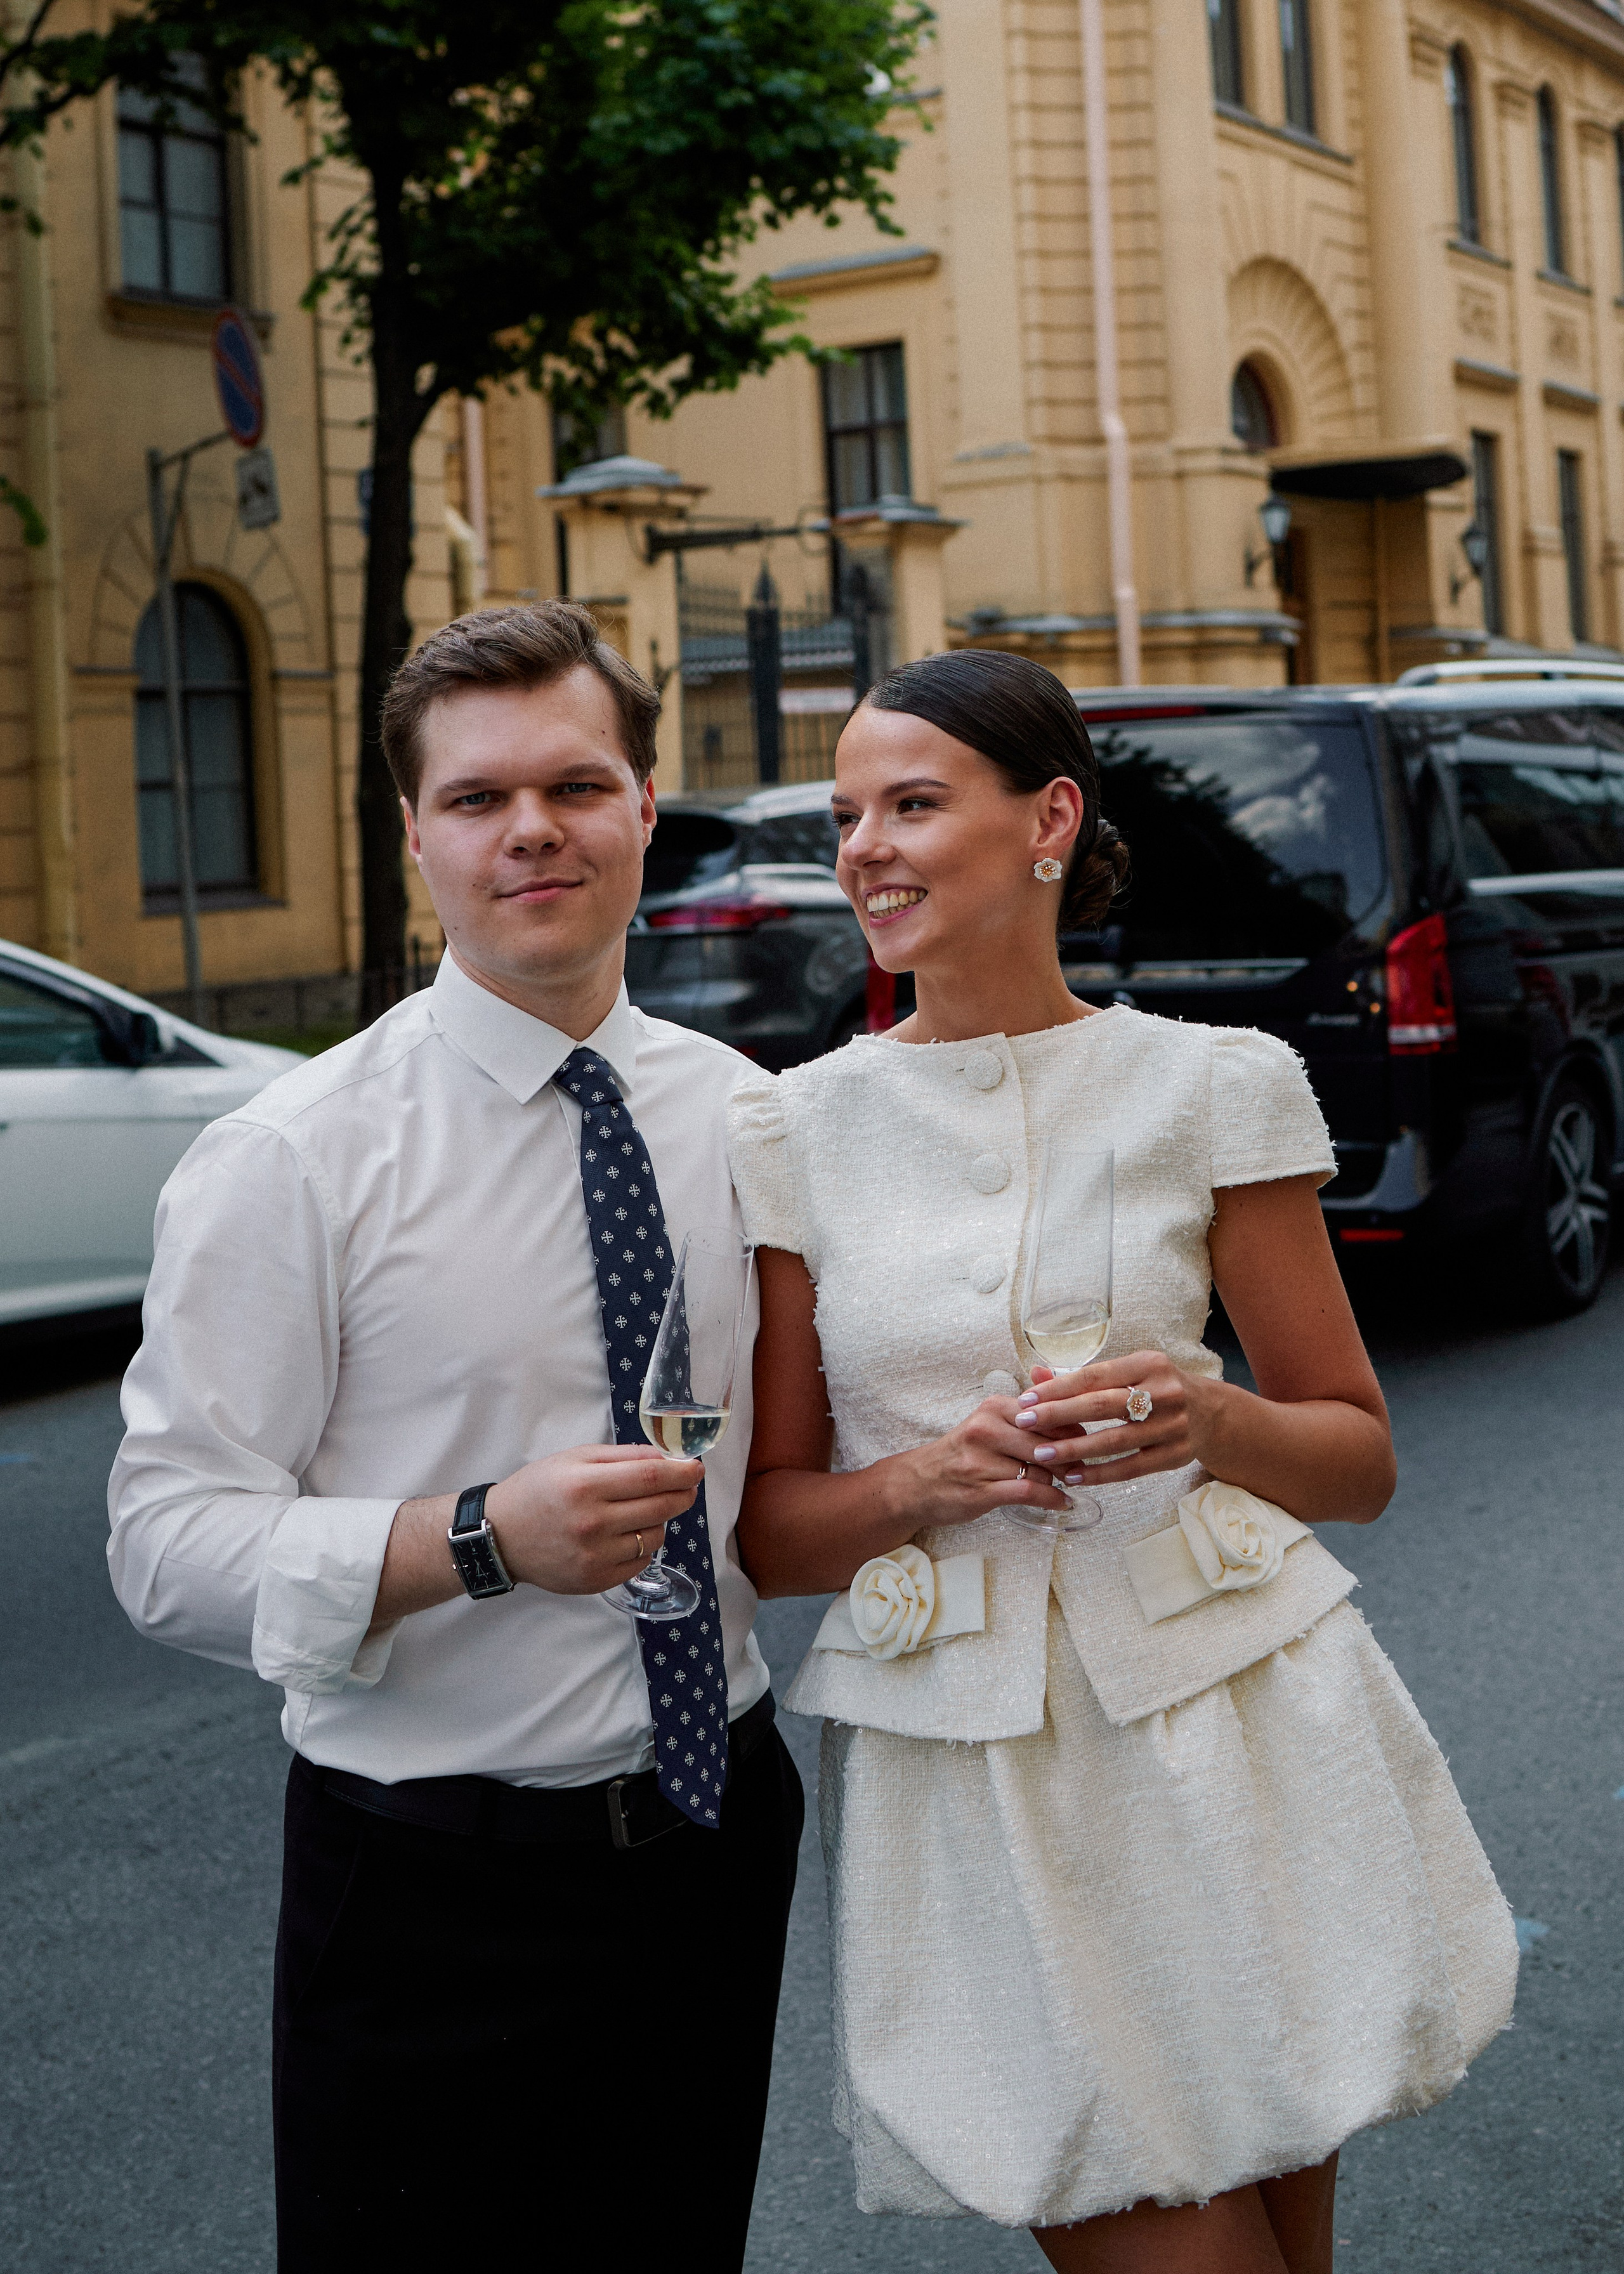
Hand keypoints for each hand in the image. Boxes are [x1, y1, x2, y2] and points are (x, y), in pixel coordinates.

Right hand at [483, 1443, 702, 1594]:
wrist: (501, 1536)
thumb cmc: (538, 1490)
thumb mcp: (574, 1459)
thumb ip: (621, 1456)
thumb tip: (665, 1458)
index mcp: (585, 1486)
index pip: (651, 1477)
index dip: (681, 1472)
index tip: (696, 1467)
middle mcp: (592, 1523)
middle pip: (660, 1507)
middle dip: (683, 1494)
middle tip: (688, 1486)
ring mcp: (595, 1556)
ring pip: (655, 1535)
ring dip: (660, 1520)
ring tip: (642, 1510)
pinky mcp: (596, 1580)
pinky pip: (641, 1561)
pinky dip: (644, 1545)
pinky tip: (628, 1533)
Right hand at [891, 1398, 1073, 1527]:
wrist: (918, 1484)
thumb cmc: (961, 1454)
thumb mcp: (989, 1422)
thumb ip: (1026, 1409)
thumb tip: (1058, 1383)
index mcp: (993, 1408)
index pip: (1048, 1414)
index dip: (1072, 1430)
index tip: (1082, 1442)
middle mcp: (986, 1430)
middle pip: (1048, 1442)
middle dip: (1069, 1458)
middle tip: (1077, 1467)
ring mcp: (982, 1461)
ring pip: (1041, 1469)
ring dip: (1057, 1481)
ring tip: (1062, 1485)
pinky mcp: (981, 1490)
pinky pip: (1030, 1493)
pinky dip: (1051, 1500)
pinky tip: (1061, 1503)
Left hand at [1011, 1350, 1215, 1485]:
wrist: (1211, 1413)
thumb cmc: (1157, 1389)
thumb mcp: (1128, 1373)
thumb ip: (1082, 1376)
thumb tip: (1036, 1374)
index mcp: (1148, 1364)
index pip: (1093, 1376)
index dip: (1056, 1389)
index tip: (1025, 1399)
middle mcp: (1163, 1392)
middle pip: (1101, 1406)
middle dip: (1057, 1415)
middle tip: (1024, 1423)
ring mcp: (1173, 1426)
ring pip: (1114, 1441)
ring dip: (1073, 1449)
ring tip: (1041, 1453)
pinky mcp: (1176, 1455)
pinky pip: (1131, 1467)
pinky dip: (1100, 1473)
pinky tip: (1074, 1475)